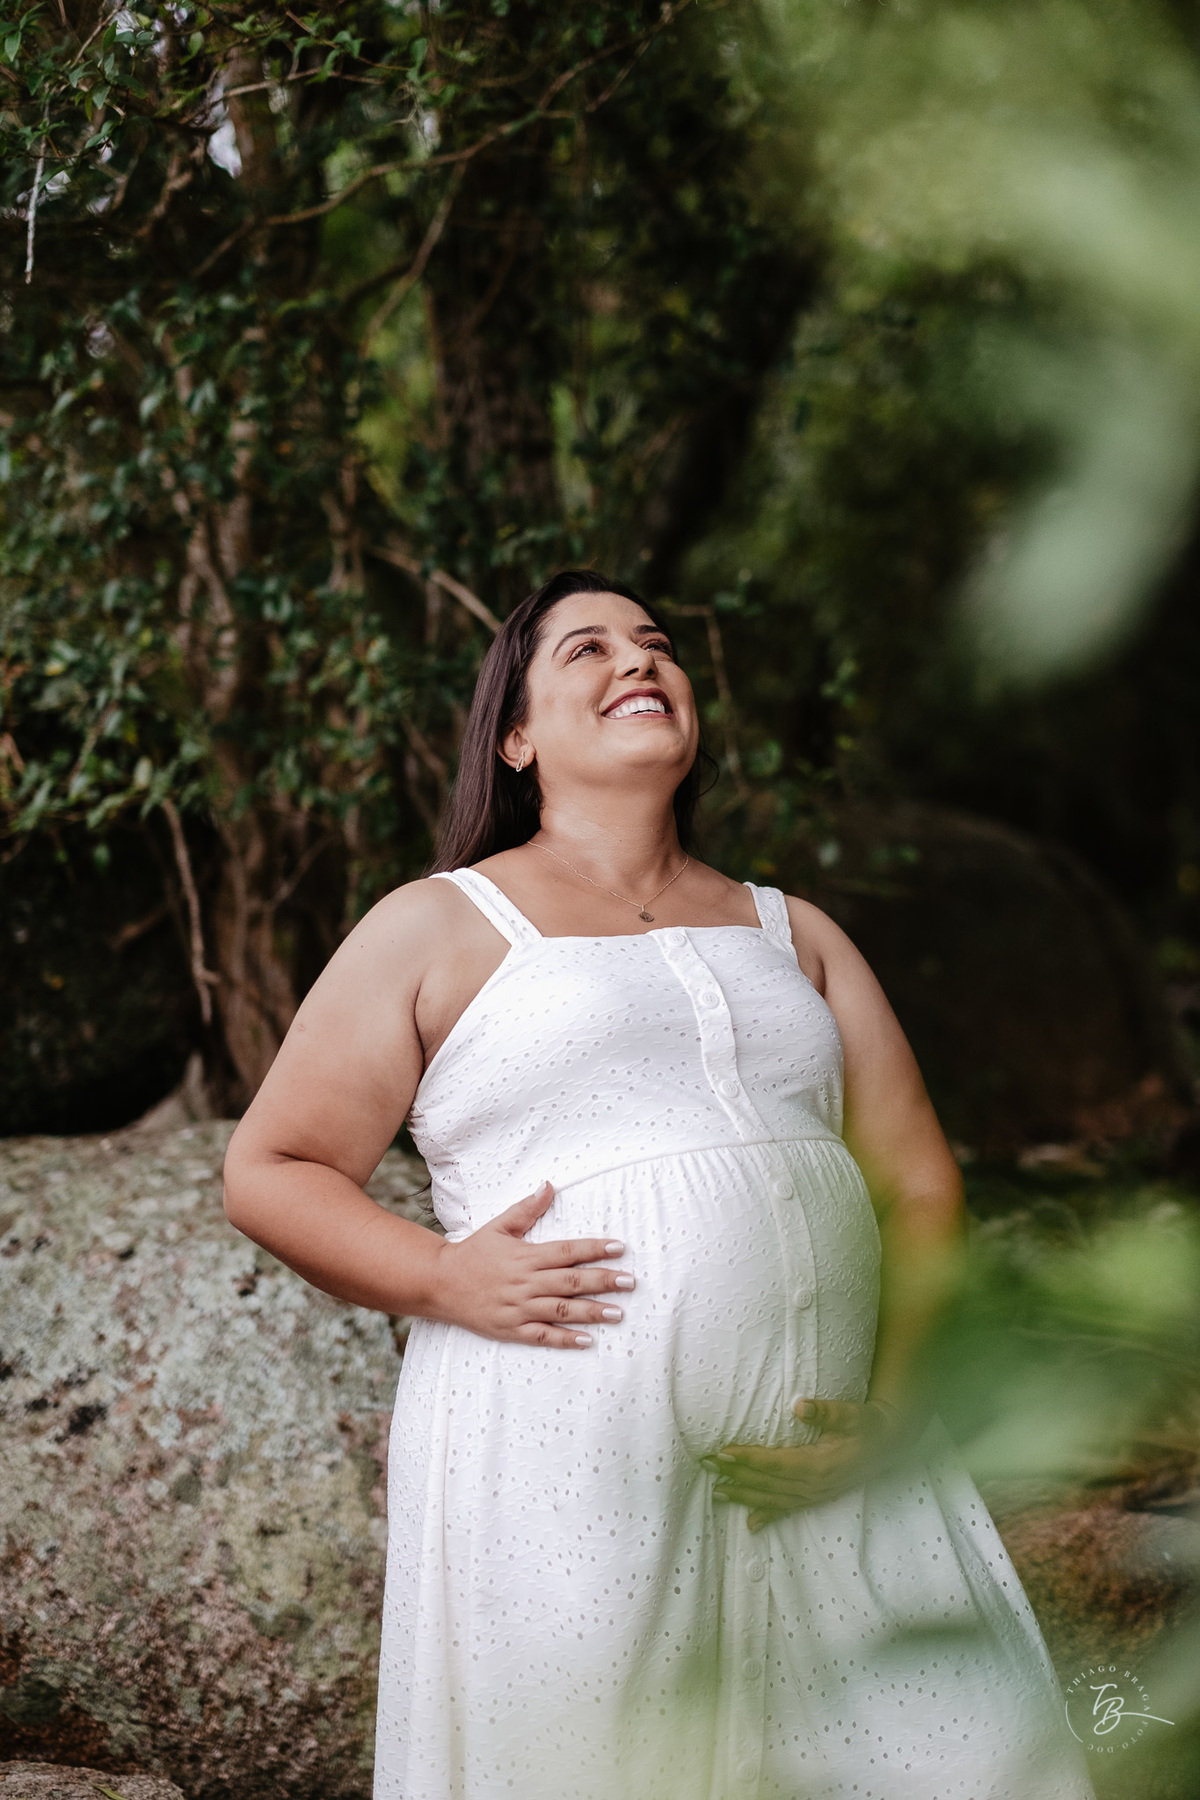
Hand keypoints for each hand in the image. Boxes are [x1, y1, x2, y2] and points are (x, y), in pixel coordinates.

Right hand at [429, 1180, 633, 1347]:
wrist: (440, 1284)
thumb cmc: (473, 1253)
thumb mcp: (499, 1227)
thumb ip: (526, 1209)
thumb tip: (549, 1186)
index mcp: (525, 1256)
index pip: (567, 1251)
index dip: (594, 1249)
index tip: (619, 1247)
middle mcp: (526, 1282)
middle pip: (571, 1281)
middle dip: (603, 1281)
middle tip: (630, 1282)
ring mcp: (519, 1308)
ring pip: (562, 1310)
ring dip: (592, 1312)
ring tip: (619, 1313)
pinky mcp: (512, 1330)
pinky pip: (543, 1336)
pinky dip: (565, 1339)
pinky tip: (588, 1340)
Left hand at [703, 1397, 904, 1531]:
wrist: (889, 1446)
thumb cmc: (867, 1426)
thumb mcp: (852, 1414)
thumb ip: (827, 1412)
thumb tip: (800, 1405)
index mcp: (819, 1465)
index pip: (775, 1463)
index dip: (748, 1459)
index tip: (722, 1453)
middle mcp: (813, 1485)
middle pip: (768, 1483)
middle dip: (736, 1476)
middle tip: (706, 1467)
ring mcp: (814, 1495)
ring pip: (772, 1499)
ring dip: (744, 1495)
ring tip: (716, 1492)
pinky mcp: (816, 1498)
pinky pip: (788, 1510)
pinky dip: (768, 1517)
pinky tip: (750, 1524)